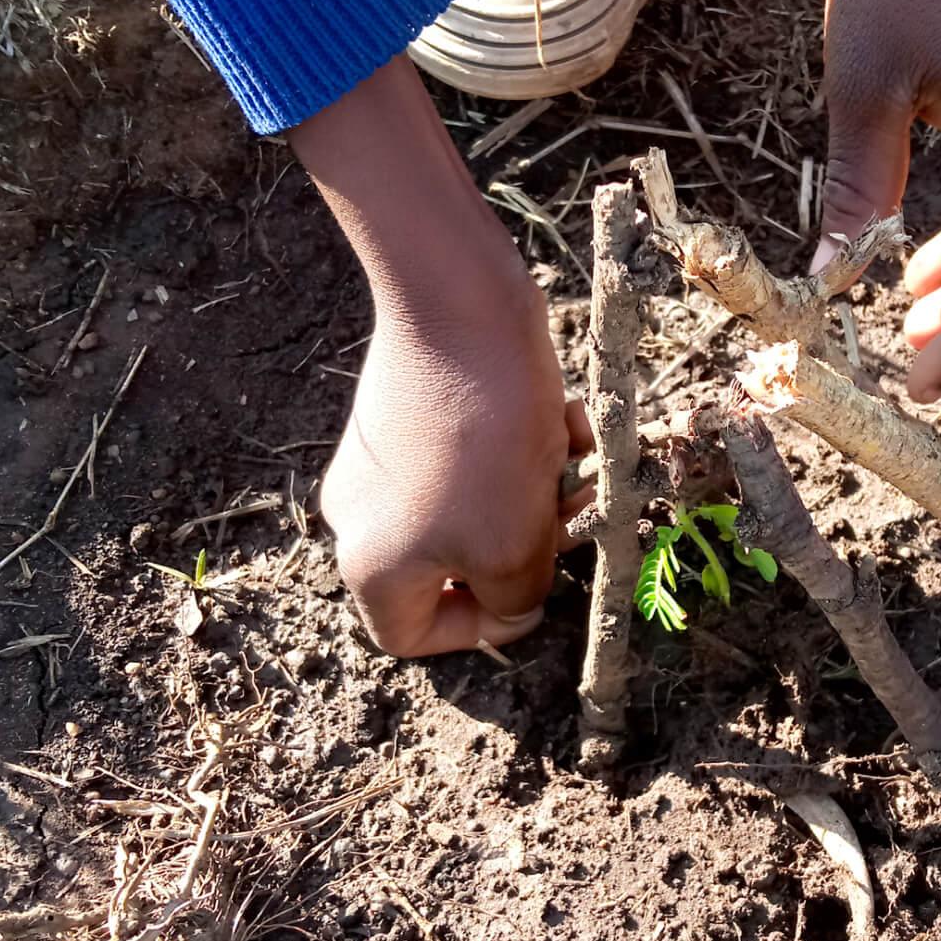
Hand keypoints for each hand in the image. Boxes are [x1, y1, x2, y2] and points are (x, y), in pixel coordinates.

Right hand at [319, 288, 590, 656]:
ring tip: (578, 458)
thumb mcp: (513, 545)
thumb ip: (513, 599)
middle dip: (529, 544)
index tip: (533, 595)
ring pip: (479, 505)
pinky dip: (524, 447)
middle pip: (454, 566)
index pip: (410, 634)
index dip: (477, 631)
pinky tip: (567, 418)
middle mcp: (362, 515)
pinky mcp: (413, 413)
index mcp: (371, 562)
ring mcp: (386, 460)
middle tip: (576, 514)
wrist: (458, 305)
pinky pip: (476, 456)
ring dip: (538, 491)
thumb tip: (514, 610)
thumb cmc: (484, 437)